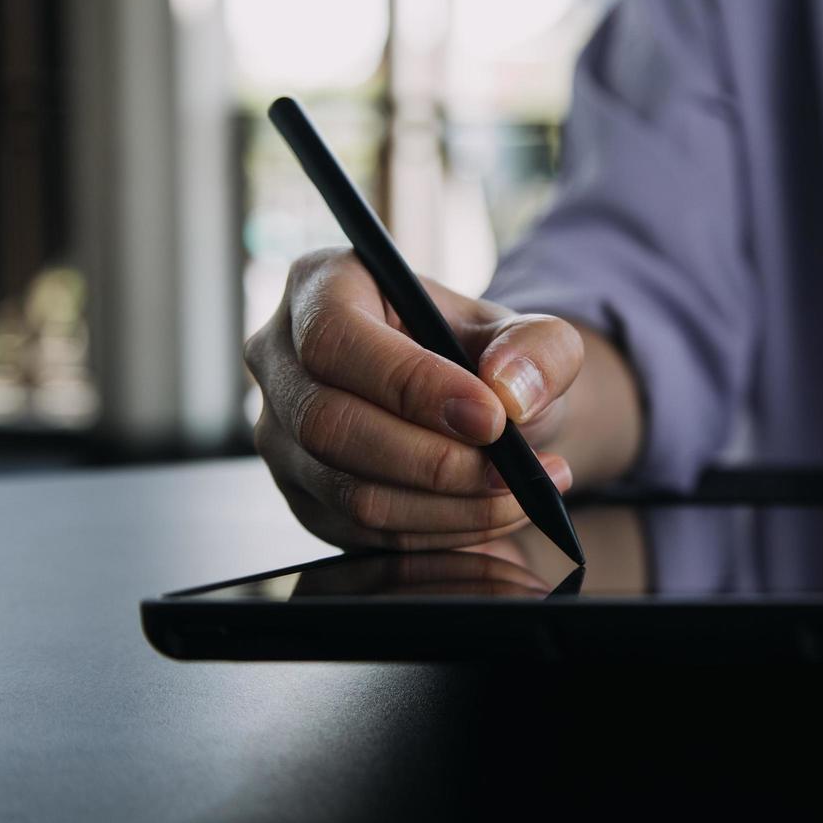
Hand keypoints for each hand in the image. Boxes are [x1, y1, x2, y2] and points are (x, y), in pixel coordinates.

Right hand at [245, 248, 581, 550]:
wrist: (480, 407)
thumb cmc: (487, 355)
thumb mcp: (531, 334)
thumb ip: (540, 348)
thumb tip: (511, 389)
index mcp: (320, 288)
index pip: (336, 339)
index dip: (411, 384)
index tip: (491, 417)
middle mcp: (281, 360)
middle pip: (329, 425)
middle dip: (434, 460)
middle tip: (513, 471)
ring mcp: (281, 437)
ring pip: (349, 492)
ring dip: (448, 506)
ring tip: (521, 490)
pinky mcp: (304, 499)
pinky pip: (364, 534)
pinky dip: (440, 532)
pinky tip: (494, 512)